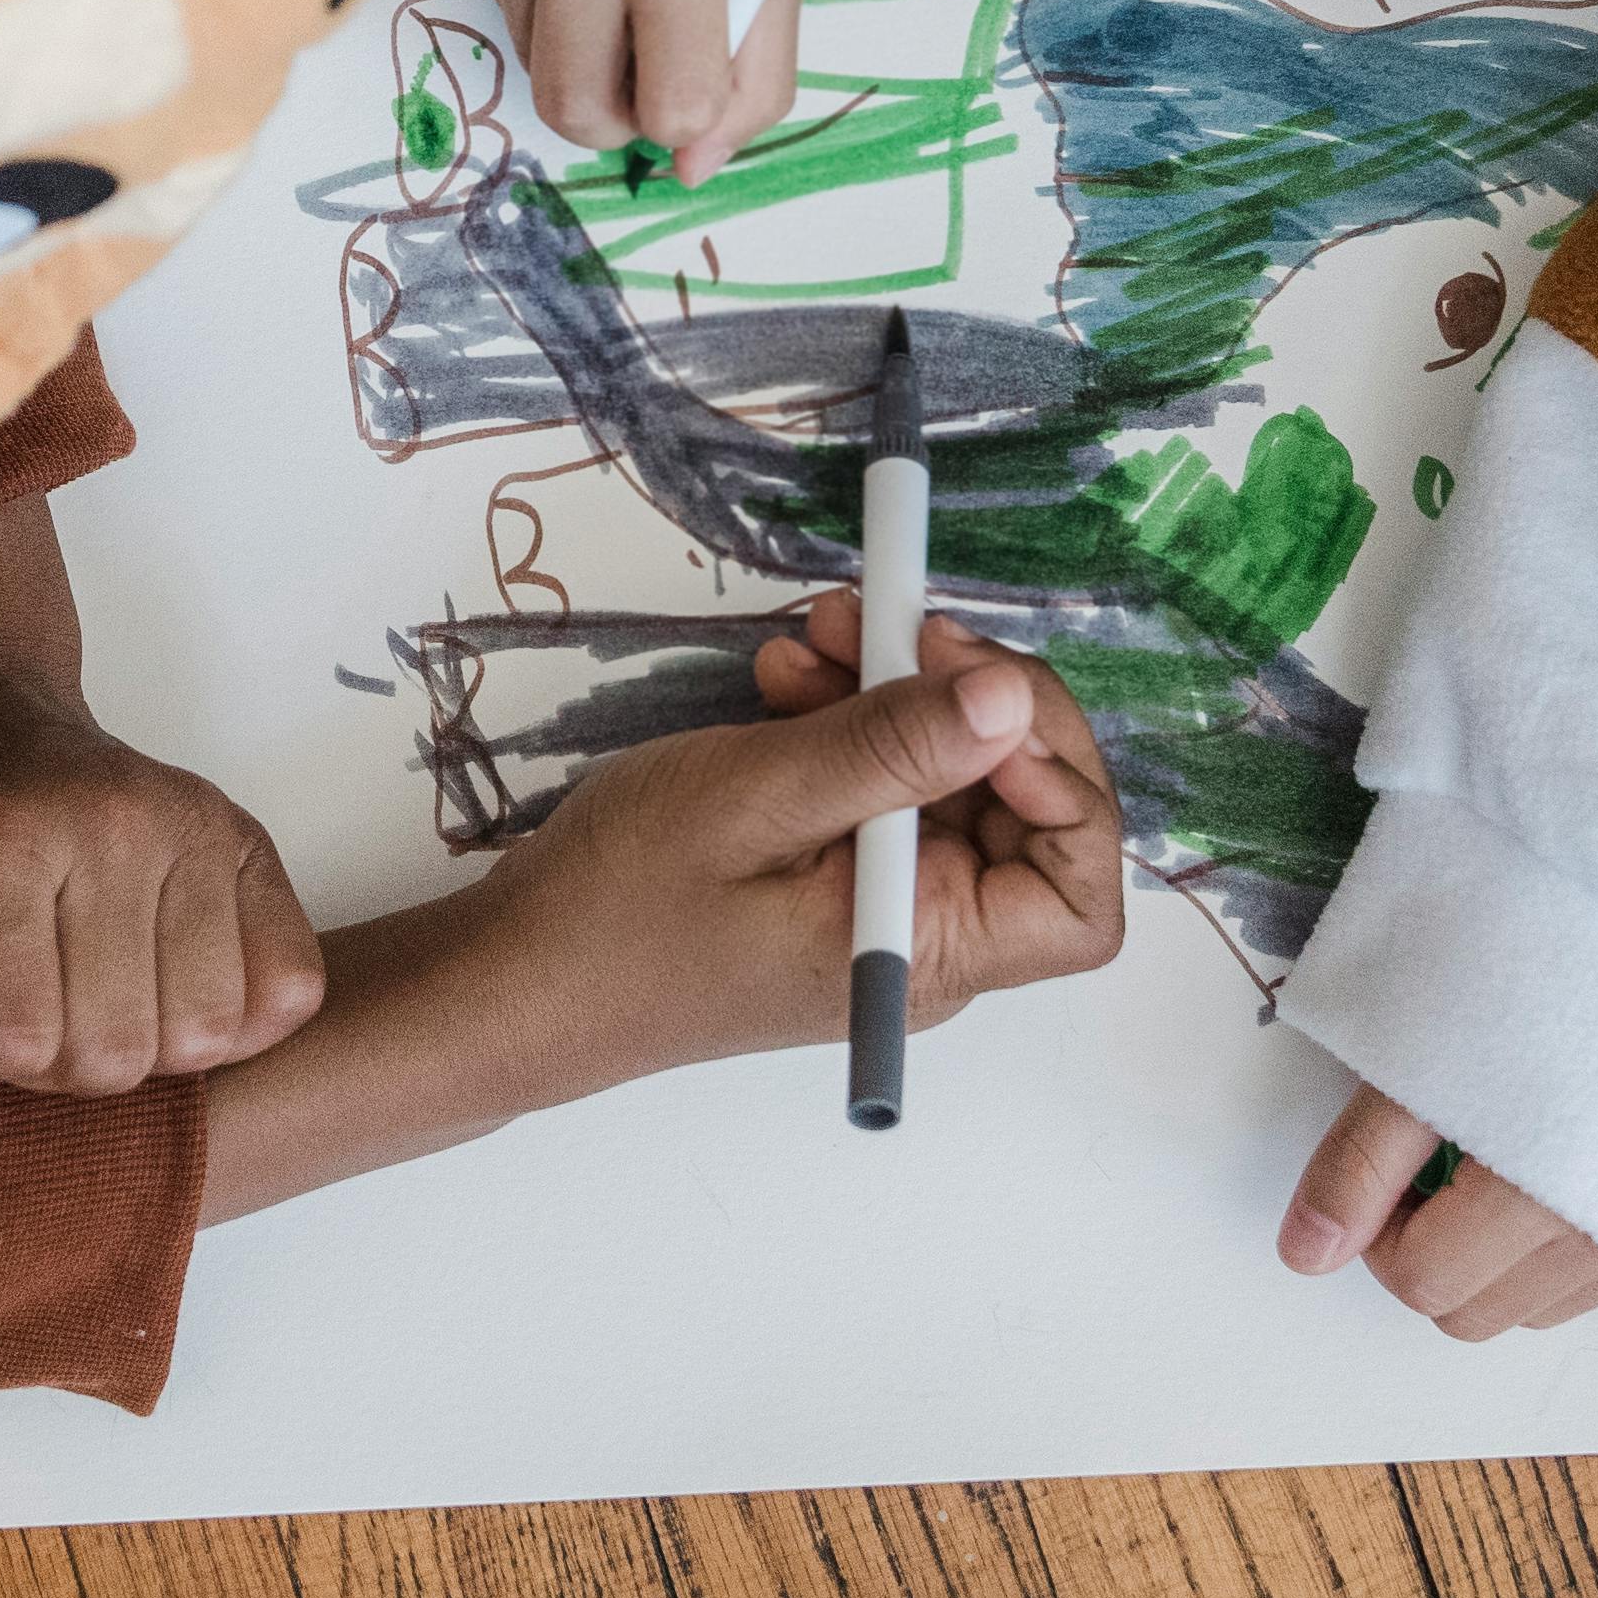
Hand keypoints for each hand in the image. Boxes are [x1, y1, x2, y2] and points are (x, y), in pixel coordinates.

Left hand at [0, 507, 321, 1170]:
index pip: (8, 1038)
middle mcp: (113, 821)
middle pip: (111, 1053)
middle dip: (41, 1047)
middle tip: (0, 974)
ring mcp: (195, 826)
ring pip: (199, 1037)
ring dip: (128, 1035)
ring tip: (67, 971)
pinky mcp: (248, 843)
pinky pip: (283, 992)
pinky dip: (221, 1012)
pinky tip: (148, 973)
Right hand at [196, 614, 1129, 1220]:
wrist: (516, 974)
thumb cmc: (620, 912)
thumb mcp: (758, 802)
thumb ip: (891, 750)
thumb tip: (1011, 698)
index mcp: (931, 953)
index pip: (1081, 887)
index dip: (1068, 781)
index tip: (986, 694)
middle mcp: (927, 940)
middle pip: (1024, 810)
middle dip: (968, 702)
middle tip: (892, 623)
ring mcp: (883, 908)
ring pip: (948, 781)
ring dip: (899, 694)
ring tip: (816, 638)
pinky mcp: (836, 876)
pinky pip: (882, 786)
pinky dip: (851, 720)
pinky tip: (786, 681)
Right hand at [450, 0, 804, 181]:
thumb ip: (755, 66)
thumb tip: (692, 171)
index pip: (671, 105)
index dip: (693, 114)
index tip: (707, 66)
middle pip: (576, 114)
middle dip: (622, 117)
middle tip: (660, 54)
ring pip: (538, 65)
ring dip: (588, 47)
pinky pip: (507, 6)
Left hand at [1275, 1085, 1597, 1340]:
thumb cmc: (1544, 981)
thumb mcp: (1428, 1057)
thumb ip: (1363, 1163)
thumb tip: (1304, 1256)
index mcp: (1538, 1202)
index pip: (1422, 1283)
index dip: (1381, 1230)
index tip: (1394, 1168)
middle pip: (1474, 1314)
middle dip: (1434, 1253)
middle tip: (1443, 1162)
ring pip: (1537, 1309)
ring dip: (1502, 1259)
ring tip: (1512, 1158)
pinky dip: (1571, 1253)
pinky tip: (1572, 1175)